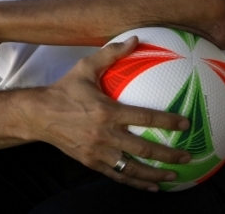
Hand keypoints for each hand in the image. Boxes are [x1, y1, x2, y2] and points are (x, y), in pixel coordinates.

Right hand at [26, 37, 192, 190]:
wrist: (38, 115)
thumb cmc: (63, 90)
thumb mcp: (84, 67)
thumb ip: (111, 54)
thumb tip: (135, 38)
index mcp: (106, 111)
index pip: (144, 118)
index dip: (167, 121)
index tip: (185, 124)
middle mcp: (104, 134)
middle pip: (143, 149)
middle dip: (168, 155)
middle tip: (187, 157)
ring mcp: (97, 151)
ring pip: (131, 167)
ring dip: (154, 174)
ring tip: (173, 177)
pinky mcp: (91, 162)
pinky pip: (117, 175)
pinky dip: (135, 182)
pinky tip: (150, 186)